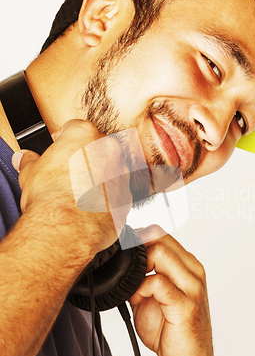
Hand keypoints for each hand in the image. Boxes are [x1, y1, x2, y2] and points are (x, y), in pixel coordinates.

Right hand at [12, 120, 130, 253]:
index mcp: (85, 134)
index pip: (74, 129)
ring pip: (110, 169)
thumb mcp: (31, 173)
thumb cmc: (52, 197)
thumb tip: (25, 159)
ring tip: (78, 193)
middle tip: (67, 174)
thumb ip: (31, 161)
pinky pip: (116, 192)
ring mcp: (121, 172)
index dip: (63, 140)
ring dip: (98, 177)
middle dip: (84, 158)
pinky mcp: (127, 195)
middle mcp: (108, 149)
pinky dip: (106, 197)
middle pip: (96, 147)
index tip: (58, 151)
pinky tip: (90, 206)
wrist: (68, 226)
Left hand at [129, 225, 213, 355]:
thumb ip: (142, 276)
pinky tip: (136, 299)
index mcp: (187, 265)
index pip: (161, 233)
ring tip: (132, 288)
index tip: (122, 255)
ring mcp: (192, 287)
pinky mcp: (185, 305)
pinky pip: (158, 283)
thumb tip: (120, 262)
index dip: (137, 239)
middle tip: (124, 271)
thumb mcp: (152, 295)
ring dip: (138, 267)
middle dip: (135, 251)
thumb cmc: (170, 329)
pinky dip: (141, 287)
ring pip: (160, 253)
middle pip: (159, 237)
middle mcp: (193, 271)